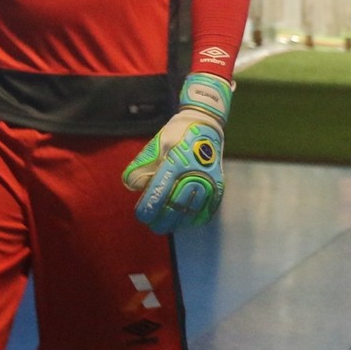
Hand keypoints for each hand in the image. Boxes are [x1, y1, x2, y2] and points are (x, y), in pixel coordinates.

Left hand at [122, 74, 231, 234]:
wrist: (207, 123)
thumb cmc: (177, 133)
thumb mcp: (156, 143)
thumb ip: (143, 164)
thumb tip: (132, 186)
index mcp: (176, 162)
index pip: (159, 192)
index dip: (149, 208)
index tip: (141, 216)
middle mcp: (193, 174)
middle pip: (176, 206)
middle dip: (162, 220)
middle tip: (152, 225)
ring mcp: (208, 180)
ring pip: (192, 210)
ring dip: (178, 221)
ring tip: (167, 225)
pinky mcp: (218, 184)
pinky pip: (208, 207)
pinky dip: (196, 218)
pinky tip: (186, 221)